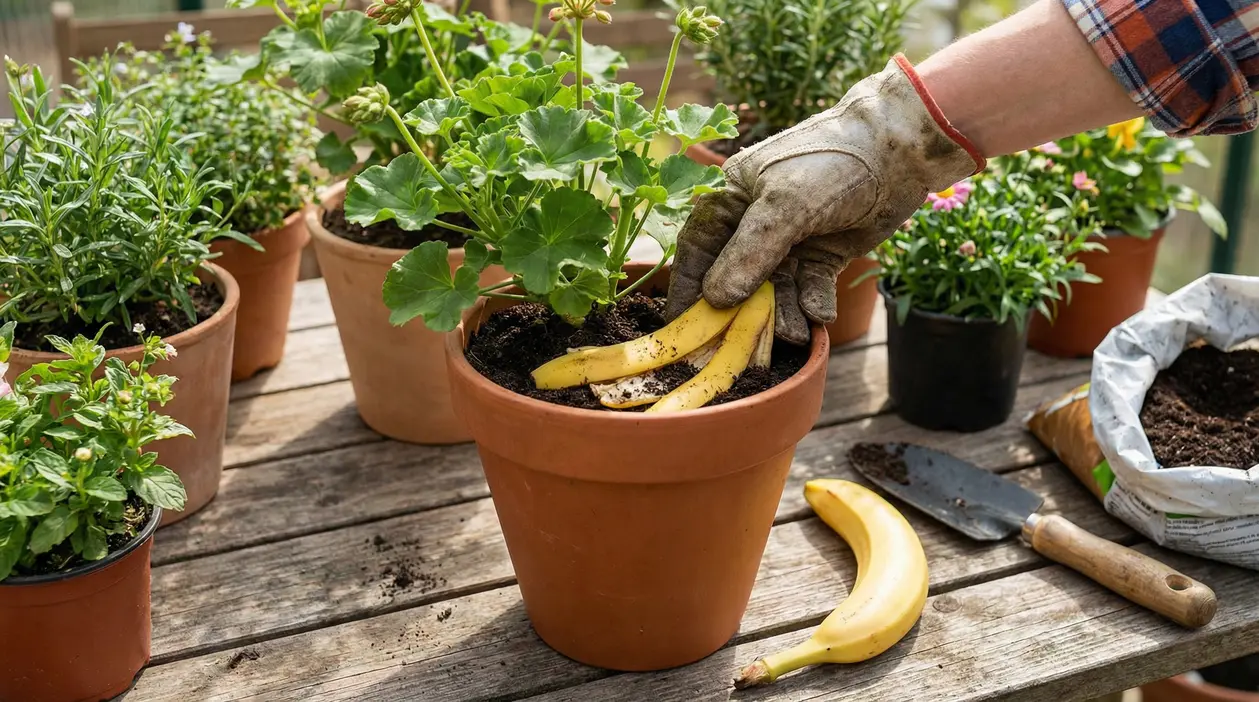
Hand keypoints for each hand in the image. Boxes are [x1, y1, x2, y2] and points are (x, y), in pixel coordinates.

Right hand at [664, 55, 985, 344]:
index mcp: (731, 199)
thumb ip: (751, 252)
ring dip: (783, 313)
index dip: (688, 288)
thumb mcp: (785, 205)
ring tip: (796, 333)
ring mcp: (790, 241)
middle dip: (741, 312)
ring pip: (775, 289)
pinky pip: (808, 289)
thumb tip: (717, 299)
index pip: (698, 249)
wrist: (900, 151)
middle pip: (736, 278)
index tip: (682, 327)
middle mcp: (754, 223)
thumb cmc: (832, 161)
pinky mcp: (822, 254)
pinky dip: (812, 304)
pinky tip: (821, 316)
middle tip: (741, 347)